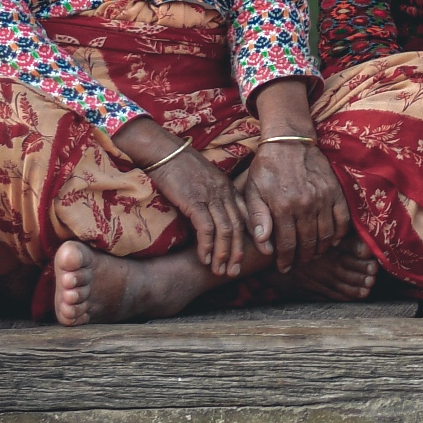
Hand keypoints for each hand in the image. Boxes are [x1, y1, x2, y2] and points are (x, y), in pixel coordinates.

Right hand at [145, 145, 257, 277]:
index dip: (253, 237)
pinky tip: (204, 258)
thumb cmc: (179, 166)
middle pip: (238, 227)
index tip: (259, 254)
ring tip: (220, 271)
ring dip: (223, 254)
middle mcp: (223, 193)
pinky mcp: (194, 200)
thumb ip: (213, 198)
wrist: (163, 150)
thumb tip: (213, 222)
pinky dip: (207, 246)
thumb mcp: (204, 181)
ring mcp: (210, 196)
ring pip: (225, 230)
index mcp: (228, 188)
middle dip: (237, 252)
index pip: (247, 216)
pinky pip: (206, 228)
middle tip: (234, 272)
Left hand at [237, 141, 347, 270]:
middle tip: (298, 264)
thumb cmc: (266, 168)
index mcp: (283, 206)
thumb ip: (258, 218)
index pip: (287, 244)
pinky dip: (339, 233)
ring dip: (320, 249)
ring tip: (312, 254)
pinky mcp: (336, 191)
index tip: (284, 267)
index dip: (285, 260)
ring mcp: (323, 198)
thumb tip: (264, 245)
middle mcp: (305, 205)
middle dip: (302, 258)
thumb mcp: (252, 191)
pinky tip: (332, 240)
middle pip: (308, 243)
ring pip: (326, 235)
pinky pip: (342, 220)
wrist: (289, 141)